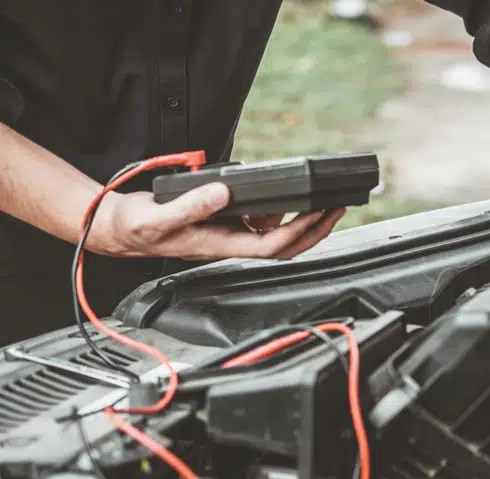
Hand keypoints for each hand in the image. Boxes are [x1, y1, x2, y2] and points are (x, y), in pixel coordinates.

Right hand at [90, 182, 344, 259]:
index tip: (320, 214)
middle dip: (315, 229)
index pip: (271, 245)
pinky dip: (282, 212)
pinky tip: (290, 198)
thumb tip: (223, 192)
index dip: (299, 232)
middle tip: (338, 207)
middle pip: (284, 244)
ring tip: (324, 200)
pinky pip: (263, 222)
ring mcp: (230, 234)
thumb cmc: (137, 227)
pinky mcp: (226, 222)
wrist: (121, 227)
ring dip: (303, 220)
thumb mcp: (158, 217)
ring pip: (277, 233)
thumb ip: (191, 205)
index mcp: (220, 245)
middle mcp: (231, 243)